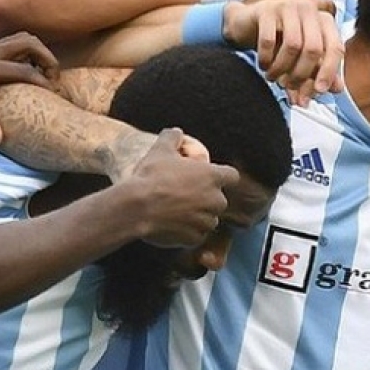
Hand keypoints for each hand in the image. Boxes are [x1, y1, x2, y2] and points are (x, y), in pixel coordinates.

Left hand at [0, 32, 59, 144]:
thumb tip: (0, 137)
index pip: (23, 69)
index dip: (43, 82)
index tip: (56, 95)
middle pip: (26, 42)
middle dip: (47, 58)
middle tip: (54, 79)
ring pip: (19, 39)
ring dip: (37, 53)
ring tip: (45, 76)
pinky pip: (9, 44)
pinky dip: (25, 53)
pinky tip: (26, 73)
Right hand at [122, 128, 238, 247]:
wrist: (137, 207)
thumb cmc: (151, 176)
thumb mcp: (160, 149)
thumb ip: (172, 137)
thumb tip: (176, 132)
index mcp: (212, 177)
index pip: (232, 176)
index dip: (221, 176)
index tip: (209, 177)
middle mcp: (214, 200)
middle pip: (219, 200)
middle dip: (207, 199)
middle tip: (186, 195)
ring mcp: (205, 221)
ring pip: (208, 220)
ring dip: (198, 217)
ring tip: (177, 212)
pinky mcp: (194, 238)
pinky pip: (196, 236)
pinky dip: (188, 232)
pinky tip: (172, 225)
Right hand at [222, 0, 344, 103]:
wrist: (246, 24)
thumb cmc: (279, 42)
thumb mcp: (301, 58)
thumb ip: (319, 72)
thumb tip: (338, 89)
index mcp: (324, 20)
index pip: (335, 48)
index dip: (329, 72)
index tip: (319, 91)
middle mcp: (309, 10)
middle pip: (314, 49)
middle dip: (301, 74)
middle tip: (288, 86)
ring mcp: (288, 6)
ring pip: (293, 45)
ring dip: (282, 69)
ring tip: (273, 77)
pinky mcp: (266, 10)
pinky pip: (269, 40)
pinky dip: (266, 59)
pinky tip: (263, 65)